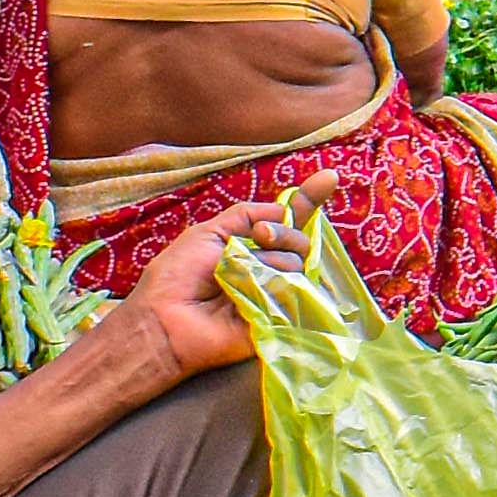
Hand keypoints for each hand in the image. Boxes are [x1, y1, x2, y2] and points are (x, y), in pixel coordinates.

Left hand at [109, 186, 326, 377]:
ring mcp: (276, 292)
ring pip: (297, 263)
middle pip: (298, 239)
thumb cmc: (178, 276)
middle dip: (282, 233)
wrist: (166, 318)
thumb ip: (246, 216)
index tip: (330, 177)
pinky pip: (295, 294)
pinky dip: (278, 285)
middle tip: (260, 238)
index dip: (309, 199)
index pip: (288, 220)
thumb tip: (283, 210)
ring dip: (271, 261)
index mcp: (251, 245)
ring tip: (243, 275)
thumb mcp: (209, 232)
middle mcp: (267, 267)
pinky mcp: (279, 319)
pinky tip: (258, 289)